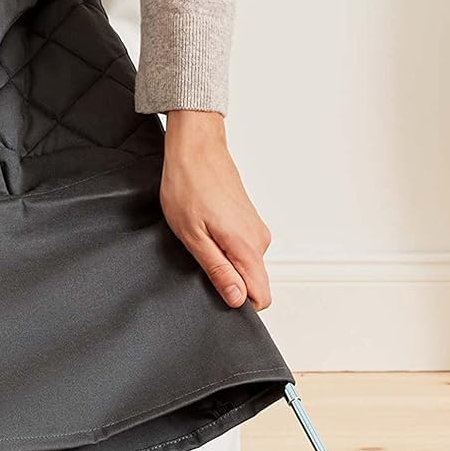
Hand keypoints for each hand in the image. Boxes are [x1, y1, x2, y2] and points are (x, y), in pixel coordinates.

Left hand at [160, 110, 271, 309]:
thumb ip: (218, 270)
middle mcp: (260, 240)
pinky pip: (243, 248)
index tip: (215, 288)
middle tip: (199, 256)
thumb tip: (237, 300)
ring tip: (199, 236)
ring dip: (224, 260)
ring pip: (246, 264)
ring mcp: (256, 228)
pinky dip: (225, 246)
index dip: (237, 301)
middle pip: (252, 282)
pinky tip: (206, 227)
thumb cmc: (188, 186)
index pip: (261, 297)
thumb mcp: (193, 236)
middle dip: (227, 280)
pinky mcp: (250, 220)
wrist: (196, 148)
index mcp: (247, 247)